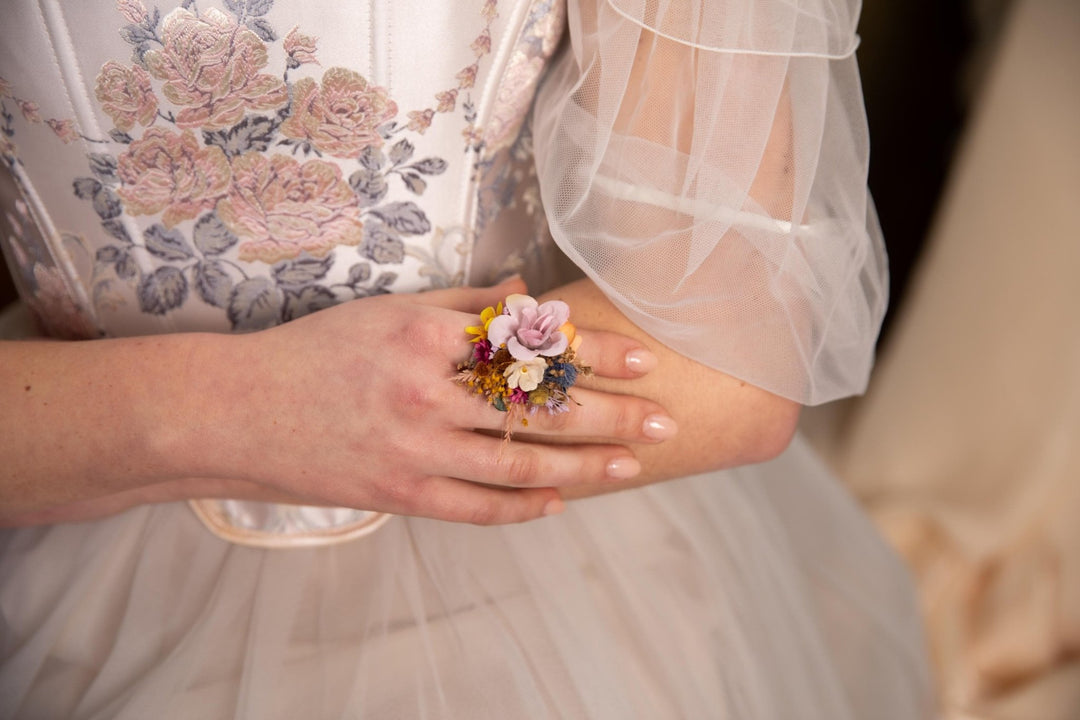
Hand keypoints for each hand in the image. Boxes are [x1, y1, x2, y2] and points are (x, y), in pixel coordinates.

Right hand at [176, 277, 676, 524]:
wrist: (241, 411)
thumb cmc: (317, 351)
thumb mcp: (388, 311)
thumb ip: (462, 303)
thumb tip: (527, 294)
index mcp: (427, 339)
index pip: (532, 347)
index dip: (596, 354)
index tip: (646, 360)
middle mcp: (426, 395)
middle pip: (538, 410)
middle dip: (612, 417)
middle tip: (665, 422)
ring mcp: (414, 452)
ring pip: (517, 464)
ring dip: (583, 467)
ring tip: (631, 467)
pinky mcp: (399, 496)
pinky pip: (474, 507)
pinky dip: (520, 508)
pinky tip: (558, 503)